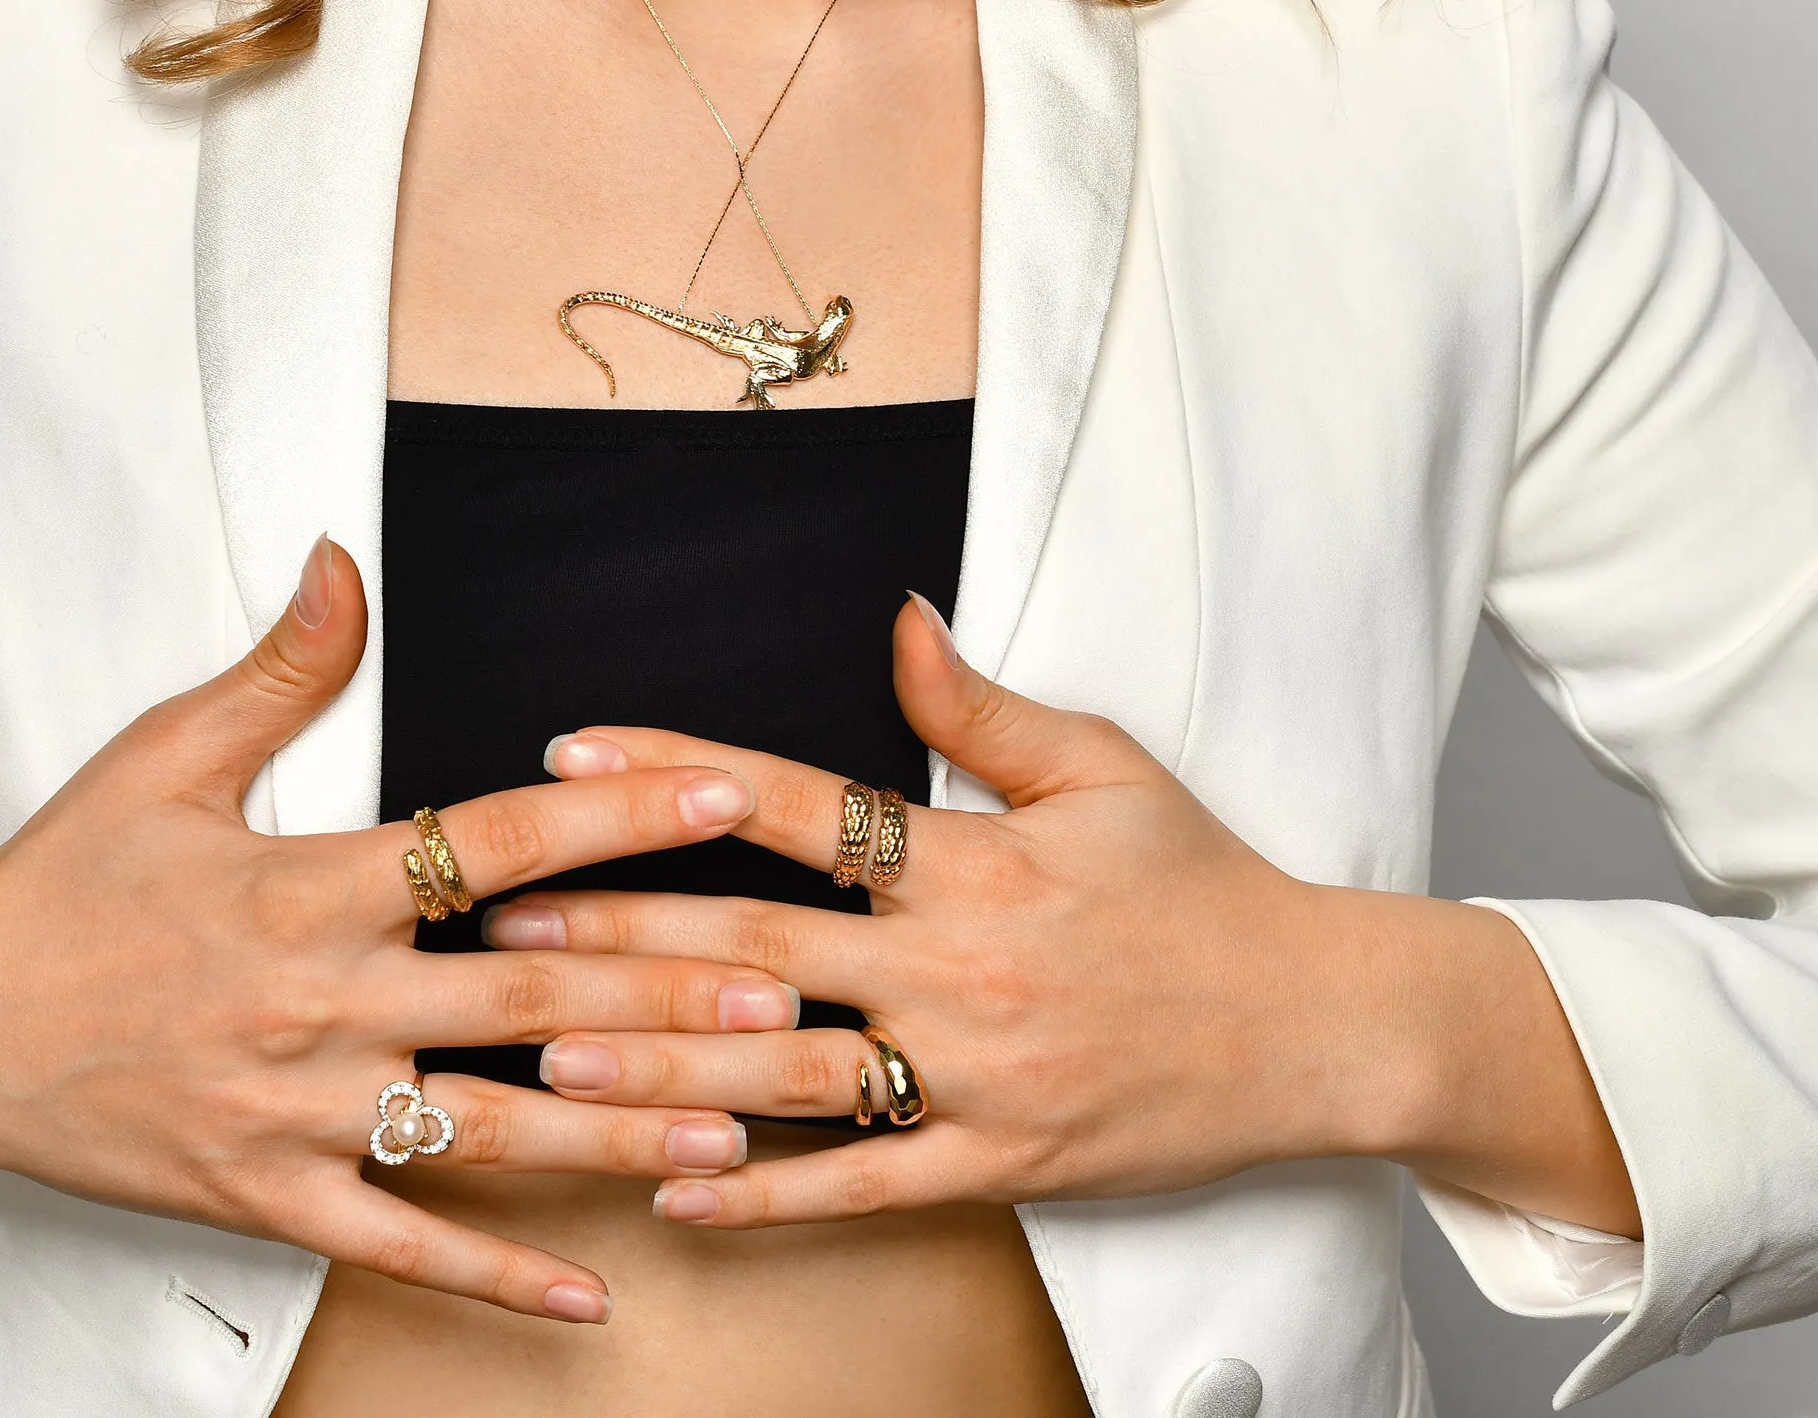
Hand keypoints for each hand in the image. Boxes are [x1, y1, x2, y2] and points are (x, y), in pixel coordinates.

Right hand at [0, 538, 803, 1322]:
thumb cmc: (53, 886)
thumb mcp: (164, 757)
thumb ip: (282, 668)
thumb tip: (344, 560)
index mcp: (306, 883)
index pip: (492, 838)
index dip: (617, 809)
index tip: (726, 791)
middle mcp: (316, 1001)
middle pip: (526, 994)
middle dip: (674, 996)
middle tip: (798, 996)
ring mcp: (295, 1112)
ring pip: (490, 1126)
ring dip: (624, 1128)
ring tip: (740, 1132)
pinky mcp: (264, 1197)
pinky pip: (400, 1244)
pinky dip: (499, 1272)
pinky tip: (597, 1287)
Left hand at [479, 597, 1635, 1235]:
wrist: (1321, 1022)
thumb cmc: (1206, 889)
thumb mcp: (1105, 770)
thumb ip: (980, 709)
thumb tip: (895, 619)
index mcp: (976, 856)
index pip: (799, 805)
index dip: (677, 774)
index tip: (572, 756)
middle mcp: (962, 965)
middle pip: (757, 946)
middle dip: (617, 932)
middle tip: (497, 924)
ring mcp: (977, 1073)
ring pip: (787, 1076)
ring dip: (658, 1066)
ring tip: (544, 1055)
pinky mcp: (1001, 1161)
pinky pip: (862, 1188)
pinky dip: (763, 1197)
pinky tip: (672, 1192)